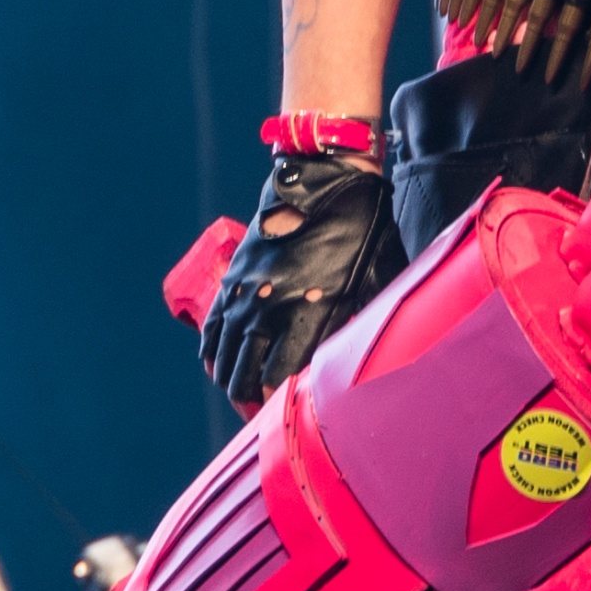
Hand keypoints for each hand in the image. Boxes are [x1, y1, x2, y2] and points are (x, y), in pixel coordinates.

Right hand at [197, 151, 402, 413]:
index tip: (288, 414)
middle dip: (251, 403)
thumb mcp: (378, 275)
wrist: (326, 175)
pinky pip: (211, 329)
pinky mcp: (232, 278)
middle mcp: (271, 306)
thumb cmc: (363, 225)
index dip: (281, 404)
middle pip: (244, 376)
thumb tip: (367, 353)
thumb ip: (369, 318)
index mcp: (312, 308)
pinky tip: (221, 368)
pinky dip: (213, 354)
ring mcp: (245, 292)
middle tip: (265, 415)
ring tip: (245, 398)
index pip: (282, 376)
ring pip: (224, 358)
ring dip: (231, 383)